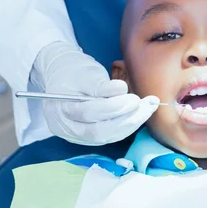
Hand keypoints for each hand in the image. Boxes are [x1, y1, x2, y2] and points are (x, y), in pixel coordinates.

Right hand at [32, 42, 158, 144]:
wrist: (62, 75)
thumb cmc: (72, 71)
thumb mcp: (83, 72)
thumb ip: (100, 85)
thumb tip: (121, 90)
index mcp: (59, 109)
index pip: (87, 113)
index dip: (113, 107)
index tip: (134, 98)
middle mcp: (66, 127)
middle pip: (97, 131)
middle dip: (126, 120)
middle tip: (146, 105)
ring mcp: (77, 135)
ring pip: (107, 137)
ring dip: (131, 124)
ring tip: (147, 108)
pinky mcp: (89, 137)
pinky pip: (111, 136)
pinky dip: (127, 126)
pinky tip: (140, 115)